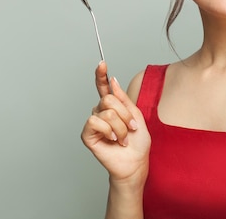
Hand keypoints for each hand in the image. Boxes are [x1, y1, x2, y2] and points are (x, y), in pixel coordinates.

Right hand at [81, 62, 150, 184]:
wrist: (135, 162)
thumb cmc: (137, 142)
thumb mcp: (136, 115)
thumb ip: (123, 99)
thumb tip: (112, 80)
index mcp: (113, 107)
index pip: (104, 87)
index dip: (101, 75)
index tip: (102, 63)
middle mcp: (101, 112)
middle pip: (108, 99)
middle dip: (124, 114)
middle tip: (131, 128)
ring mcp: (94, 123)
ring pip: (106, 112)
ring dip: (120, 127)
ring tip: (123, 138)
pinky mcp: (87, 135)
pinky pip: (95, 122)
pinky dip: (109, 131)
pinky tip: (113, 140)